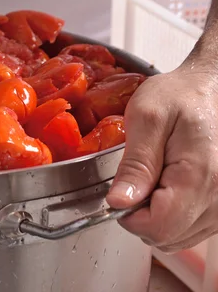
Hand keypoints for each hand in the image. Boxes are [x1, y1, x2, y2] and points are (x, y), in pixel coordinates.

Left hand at [106, 66, 217, 252]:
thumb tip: (118, 203)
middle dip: (142, 216)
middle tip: (137, 180)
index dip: (129, 216)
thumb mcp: (146, 119)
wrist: (209, 88)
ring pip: (180, 237)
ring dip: (158, 217)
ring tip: (154, 178)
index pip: (158, 227)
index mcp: (199, 176)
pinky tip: (167, 187)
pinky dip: (174, 215)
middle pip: (168, 237)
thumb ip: (134, 165)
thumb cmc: (179, 95)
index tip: (121, 192)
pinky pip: (193, 229)